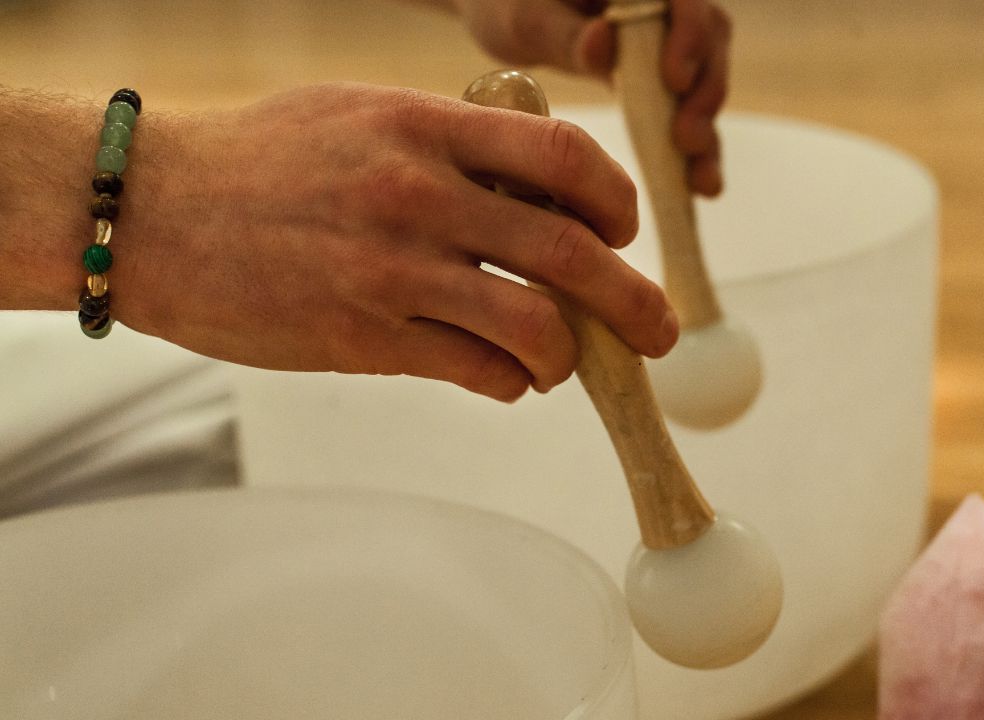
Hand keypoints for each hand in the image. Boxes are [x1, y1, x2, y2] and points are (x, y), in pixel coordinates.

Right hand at [112, 83, 676, 401]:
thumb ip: (449, 140)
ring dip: (566, 355)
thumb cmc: (259, 159)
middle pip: (572, 253)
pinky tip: (498, 374)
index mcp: (424, 129)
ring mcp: (392, 273)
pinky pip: (476, 372)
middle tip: (657, 328)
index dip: (614, 200)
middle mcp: (418, 197)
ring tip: (558, 360)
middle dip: (634, 300)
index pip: (563, 158)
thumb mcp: (361, 113)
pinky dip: (507, 382)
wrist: (148, 211)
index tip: (622, 228)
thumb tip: (537, 180)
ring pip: (534, 328)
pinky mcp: (364, 339)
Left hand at [442, 0, 730, 195]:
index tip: (673, 79)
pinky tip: (700, 185)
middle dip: (703, 94)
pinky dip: (694, 147)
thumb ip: (564, 34)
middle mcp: (660, 5)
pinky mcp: (658, 75)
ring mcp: (665, 40)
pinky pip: (685, 107)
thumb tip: (605, 45)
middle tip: (684, 140)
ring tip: (698, 178)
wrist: (502, 12)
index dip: (690, 37)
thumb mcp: (525, 18)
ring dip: (705, 129)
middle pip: (708, 41)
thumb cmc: (507, 2)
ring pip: (704, 78)